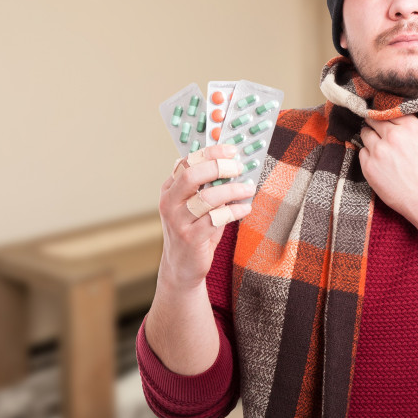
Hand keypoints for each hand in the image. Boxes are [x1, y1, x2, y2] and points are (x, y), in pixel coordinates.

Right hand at [157, 144, 253, 290]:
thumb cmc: (194, 230)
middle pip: (192, 175)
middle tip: (239, 167)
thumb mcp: (196, 206)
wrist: (181, 268)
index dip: (210, 152)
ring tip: (248, 188)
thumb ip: (209, 186)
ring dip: (232, 190)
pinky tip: (245, 208)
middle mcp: (169, 202)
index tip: (232, 150)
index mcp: (170, 189)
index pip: (187, 161)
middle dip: (219, 167)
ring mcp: (178, 221)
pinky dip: (234, 211)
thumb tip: (235, 165)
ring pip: (206, 198)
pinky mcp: (190, 238)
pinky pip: (216, 219)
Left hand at [358, 112, 417, 223]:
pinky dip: (368, 155)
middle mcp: (392, 135)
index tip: (389, 120)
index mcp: (410, 126)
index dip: (389, 115)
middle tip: (382, 133)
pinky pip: (361, 152)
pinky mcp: (369, 167)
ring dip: (370, 138)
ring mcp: (378, 151)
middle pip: (374, 120)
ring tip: (380, 148)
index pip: (390, 109)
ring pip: (365, 134)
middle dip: (377, 124)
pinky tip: (379, 162)